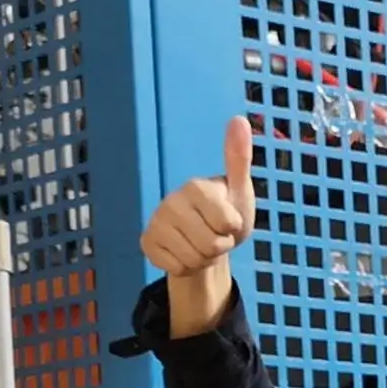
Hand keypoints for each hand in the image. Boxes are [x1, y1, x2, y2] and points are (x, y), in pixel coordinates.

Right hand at [144, 115, 255, 336]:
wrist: (206, 240)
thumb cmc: (227, 212)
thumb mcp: (240, 189)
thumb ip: (238, 158)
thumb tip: (239, 119)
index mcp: (195, 186)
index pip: (228, 224)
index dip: (234, 229)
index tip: (229, 220)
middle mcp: (170, 201)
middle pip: (211, 246)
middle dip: (220, 247)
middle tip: (215, 234)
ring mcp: (156, 222)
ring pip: (194, 259)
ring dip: (204, 259)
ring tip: (201, 243)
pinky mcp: (146, 243)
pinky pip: (177, 268)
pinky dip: (187, 267)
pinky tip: (185, 252)